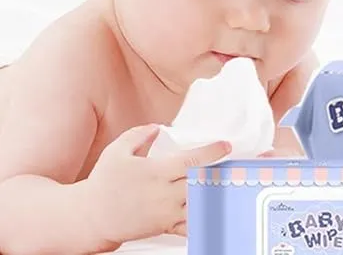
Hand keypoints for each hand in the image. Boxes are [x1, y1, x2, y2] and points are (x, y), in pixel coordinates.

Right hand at [86, 124, 230, 248]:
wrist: (91, 217)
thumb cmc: (103, 183)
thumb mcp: (117, 150)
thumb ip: (139, 134)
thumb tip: (157, 127)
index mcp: (156, 172)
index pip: (191, 160)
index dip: (212, 152)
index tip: (226, 145)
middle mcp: (164, 194)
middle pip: (202, 182)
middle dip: (221, 173)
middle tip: (239, 165)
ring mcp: (166, 213)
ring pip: (200, 204)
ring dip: (217, 195)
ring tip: (232, 185)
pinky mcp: (165, 227)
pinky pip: (191, 226)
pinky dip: (206, 219)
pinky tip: (217, 211)